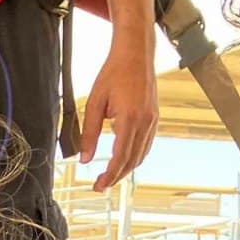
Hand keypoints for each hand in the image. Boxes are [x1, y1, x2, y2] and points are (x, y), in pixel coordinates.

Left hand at [80, 41, 158, 191]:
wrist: (135, 53)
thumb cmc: (114, 72)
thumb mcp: (95, 103)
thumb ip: (89, 133)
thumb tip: (84, 158)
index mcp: (130, 119)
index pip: (119, 158)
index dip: (109, 176)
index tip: (98, 186)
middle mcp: (145, 122)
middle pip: (131, 161)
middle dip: (116, 177)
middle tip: (100, 185)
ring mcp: (152, 120)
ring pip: (141, 155)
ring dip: (126, 169)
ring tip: (110, 175)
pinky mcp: (154, 117)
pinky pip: (146, 145)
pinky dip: (135, 157)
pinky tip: (124, 159)